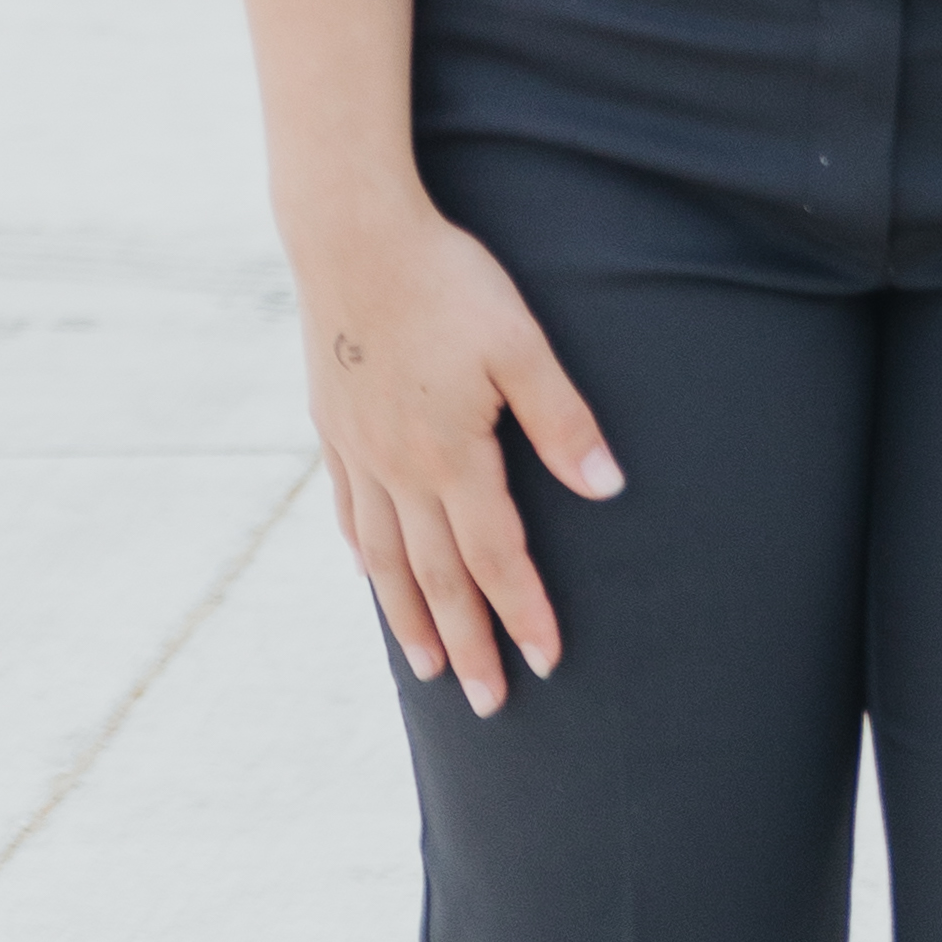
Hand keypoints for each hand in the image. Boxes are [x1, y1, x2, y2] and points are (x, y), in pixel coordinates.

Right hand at [289, 194, 622, 710]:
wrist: (350, 236)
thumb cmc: (448, 282)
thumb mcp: (521, 344)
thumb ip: (562, 421)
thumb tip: (608, 490)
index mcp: (451, 456)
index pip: (495, 558)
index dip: (523, 613)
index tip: (546, 663)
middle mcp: (399, 469)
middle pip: (438, 578)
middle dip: (468, 645)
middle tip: (490, 705)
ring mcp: (358, 452)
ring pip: (385, 559)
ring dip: (410, 618)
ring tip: (429, 669)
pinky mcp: (333, 425)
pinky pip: (349, 513)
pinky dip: (365, 557)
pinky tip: (372, 573)